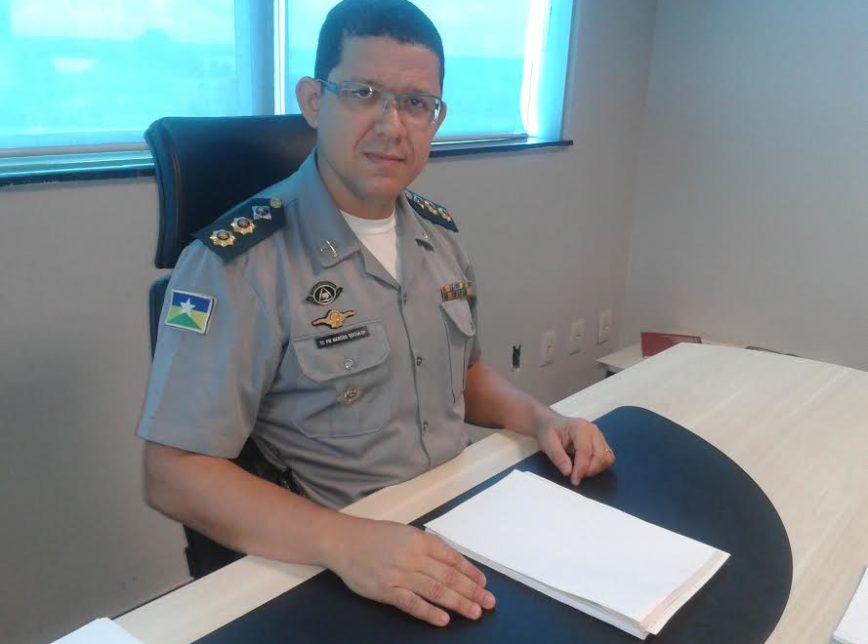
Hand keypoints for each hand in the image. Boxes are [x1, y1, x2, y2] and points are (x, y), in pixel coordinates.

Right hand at [327, 518, 495, 625]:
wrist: (343, 541)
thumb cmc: (376, 536)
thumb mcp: (406, 533)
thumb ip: (427, 547)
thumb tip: (452, 564)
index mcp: (420, 540)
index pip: (452, 558)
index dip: (470, 572)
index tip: (484, 584)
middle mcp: (413, 556)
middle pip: (448, 576)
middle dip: (471, 590)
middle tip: (488, 602)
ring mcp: (399, 574)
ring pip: (435, 590)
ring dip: (457, 602)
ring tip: (474, 612)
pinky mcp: (386, 590)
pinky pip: (411, 603)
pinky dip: (428, 612)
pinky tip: (443, 619)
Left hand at [534, 411, 613, 484]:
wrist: (549, 424)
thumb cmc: (548, 430)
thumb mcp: (547, 443)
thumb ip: (558, 457)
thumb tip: (568, 472)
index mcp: (580, 427)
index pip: (586, 451)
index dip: (581, 468)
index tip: (574, 480)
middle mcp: (593, 431)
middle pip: (601, 455)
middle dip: (589, 470)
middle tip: (575, 477)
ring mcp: (598, 436)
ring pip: (606, 458)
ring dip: (595, 469)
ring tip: (579, 471)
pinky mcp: (600, 443)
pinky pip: (606, 458)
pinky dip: (597, 466)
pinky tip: (585, 467)